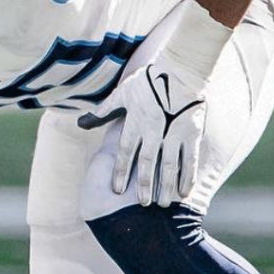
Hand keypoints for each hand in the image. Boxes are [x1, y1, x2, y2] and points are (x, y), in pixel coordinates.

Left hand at [79, 52, 207, 205]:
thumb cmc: (149, 81)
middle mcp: (154, 131)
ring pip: (169, 164)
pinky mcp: (191, 133)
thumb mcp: (122, 93)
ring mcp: (174, 133)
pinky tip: (185, 192)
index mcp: (136, 122)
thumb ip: (104, 110)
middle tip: (142, 204)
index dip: (120, 171)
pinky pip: (190, 158)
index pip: (125, 151)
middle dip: (143, 184)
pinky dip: (188, 176)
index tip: (116, 189)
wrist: (181, 69)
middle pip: (147, 162)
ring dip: (166, 185)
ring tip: (164, 204)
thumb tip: (82, 122)